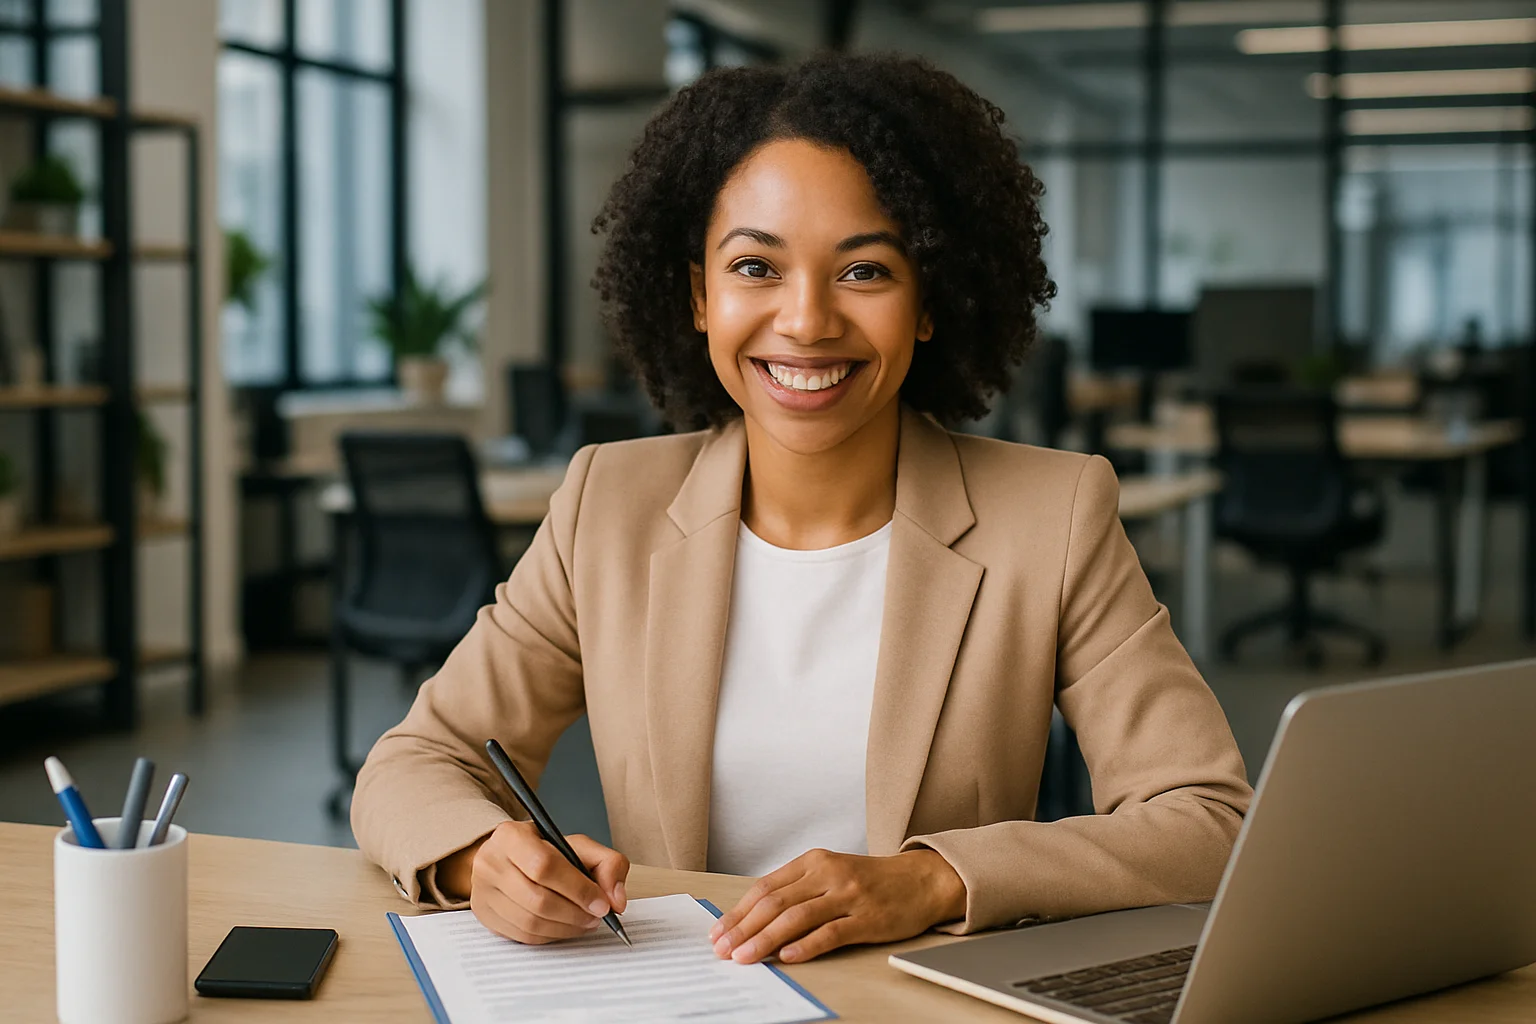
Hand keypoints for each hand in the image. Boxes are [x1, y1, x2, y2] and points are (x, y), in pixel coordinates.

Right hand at [453, 820, 629, 944]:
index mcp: (511, 836)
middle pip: (537, 899)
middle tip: (597, 917)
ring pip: (530, 922)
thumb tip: (616, 900)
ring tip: (585, 922)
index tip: (601, 904)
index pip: (544, 866)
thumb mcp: (579, 846)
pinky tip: (566, 927)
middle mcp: (490, 862)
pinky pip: (523, 936)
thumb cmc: (546, 852)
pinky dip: (551, 936)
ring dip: (566, 928)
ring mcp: (484, 892)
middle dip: (575, 913)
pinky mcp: (485, 916)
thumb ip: (608, 864)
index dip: (578, 888)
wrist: (509, 860)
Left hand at [709, 848, 965, 964]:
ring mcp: (848, 895)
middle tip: (723, 950)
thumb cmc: (869, 881)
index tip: (718, 933)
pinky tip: (786, 957)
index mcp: (813, 861)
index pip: (765, 887)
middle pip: (775, 903)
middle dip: (743, 928)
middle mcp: (828, 873)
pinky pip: (830, 933)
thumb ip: (797, 891)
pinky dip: (805, 946)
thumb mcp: (830, 874)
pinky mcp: (867, 918)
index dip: (738, 912)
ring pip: (796, 918)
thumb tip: (753, 920)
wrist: (920, 880)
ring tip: (745, 957)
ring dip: (765, 940)